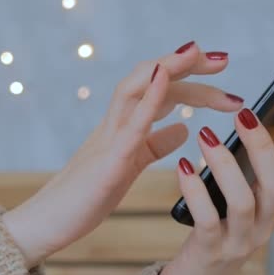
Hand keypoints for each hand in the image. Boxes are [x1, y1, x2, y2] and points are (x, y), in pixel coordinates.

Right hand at [2, 42, 244, 267]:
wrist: (49, 222)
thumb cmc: (86, 195)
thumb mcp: (130, 165)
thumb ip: (155, 145)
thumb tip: (182, 127)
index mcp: (124, 127)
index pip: (160, 90)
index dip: (190, 77)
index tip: (221, 72)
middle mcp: (115, 124)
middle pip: (150, 80)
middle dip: (187, 66)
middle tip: (224, 60)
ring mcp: (108, 138)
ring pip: (134, 89)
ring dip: (166, 67)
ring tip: (194, 52)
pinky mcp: (106, 161)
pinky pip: (129, 125)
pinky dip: (147, 97)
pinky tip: (163, 76)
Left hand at [159, 94, 273, 274]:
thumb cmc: (216, 229)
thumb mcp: (239, 200)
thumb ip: (248, 171)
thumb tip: (251, 124)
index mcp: (273, 206)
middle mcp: (265, 223)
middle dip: (262, 145)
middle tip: (242, 113)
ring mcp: (240, 240)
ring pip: (244, 201)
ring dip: (225, 165)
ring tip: (205, 136)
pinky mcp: (212, 251)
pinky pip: (207, 220)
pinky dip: (195, 191)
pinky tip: (182, 167)